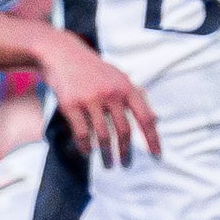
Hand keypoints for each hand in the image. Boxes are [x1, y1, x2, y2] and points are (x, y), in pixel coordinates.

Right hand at [39, 32, 161, 163]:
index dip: (152, 138)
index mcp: (126, 87)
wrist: (63, 55)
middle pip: (124, 131)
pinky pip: (82, 134)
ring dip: (107, 155)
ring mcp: (90, 99)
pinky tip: (87, 153)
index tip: (156, 155)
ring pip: (103, 136)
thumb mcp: (119, 78)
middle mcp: (111, 93)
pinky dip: (86, 147)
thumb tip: (155, 120)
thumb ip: (136, 97)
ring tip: (108, 164)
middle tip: (125, 165)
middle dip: (125, 152)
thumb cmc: (94, 71)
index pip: (145, 117)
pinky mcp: (71, 105)